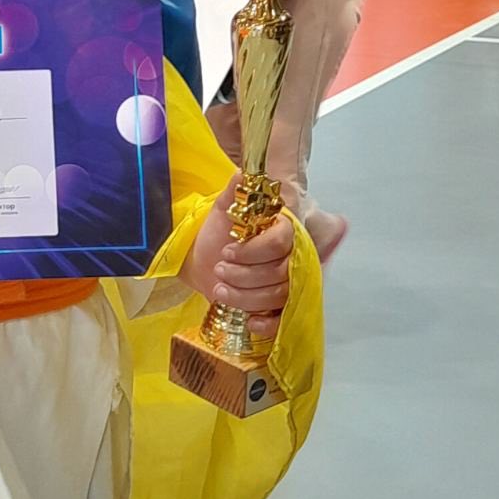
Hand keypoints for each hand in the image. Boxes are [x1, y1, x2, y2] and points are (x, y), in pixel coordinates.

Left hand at [180, 179, 293, 338]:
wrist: (202, 256)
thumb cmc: (218, 230)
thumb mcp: (224, 206)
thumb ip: (236, 190)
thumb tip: (243, 175)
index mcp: (286, 228)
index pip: (284, 240)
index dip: (256, 250)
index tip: (228, 251)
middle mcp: (295, 255)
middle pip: (283, 271)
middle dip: (246, 274)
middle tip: (219, 269)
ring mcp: (290, 281)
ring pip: (280, 295)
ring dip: (246, 295)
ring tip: (219, 287)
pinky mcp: (280, 304)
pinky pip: (284, 319)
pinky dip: (268, 323)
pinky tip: (250, 321)